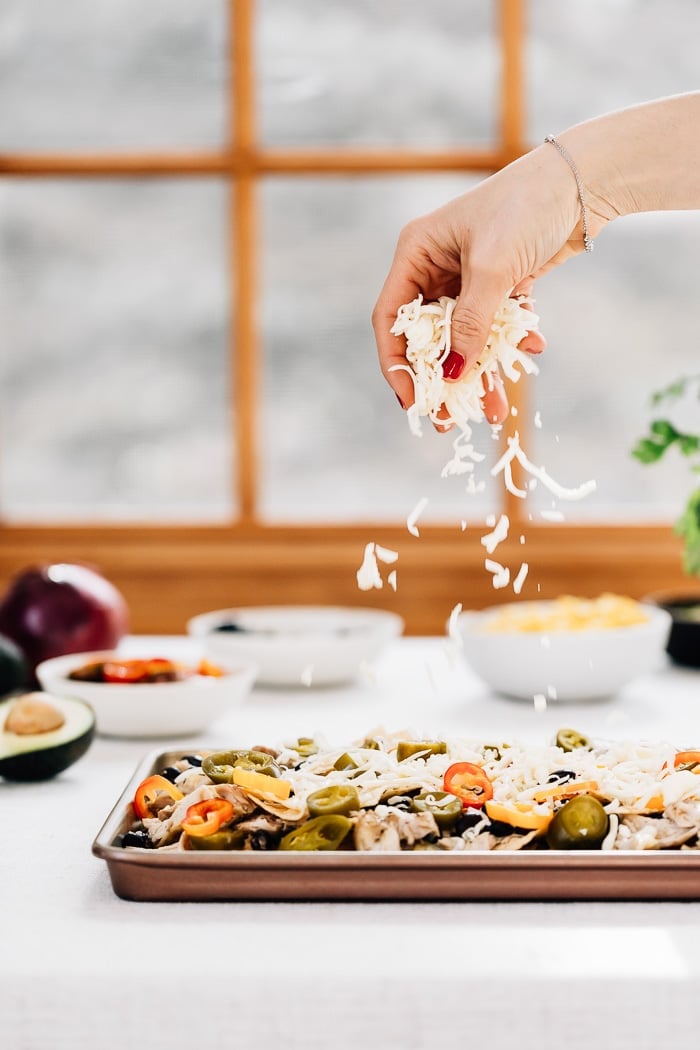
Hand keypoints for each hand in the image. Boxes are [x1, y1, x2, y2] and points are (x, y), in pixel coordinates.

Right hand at [372, 142, 610, 424]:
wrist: (584, 181)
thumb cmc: (526, 209)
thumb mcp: (492, 269)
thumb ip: (470, 324)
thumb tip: (451, 375)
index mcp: (417, 253)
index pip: (391, 318)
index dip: (396, 364)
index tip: (412, 401)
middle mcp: (436, 266)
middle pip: (427, 337)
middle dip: (440, 380)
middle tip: (447, 420)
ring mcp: (469, 276)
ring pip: (465, 338)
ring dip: (479, 373)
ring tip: (492, 409)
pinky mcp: (501, 283)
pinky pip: (496, 326)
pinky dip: (510, 342)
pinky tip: (533, 346)